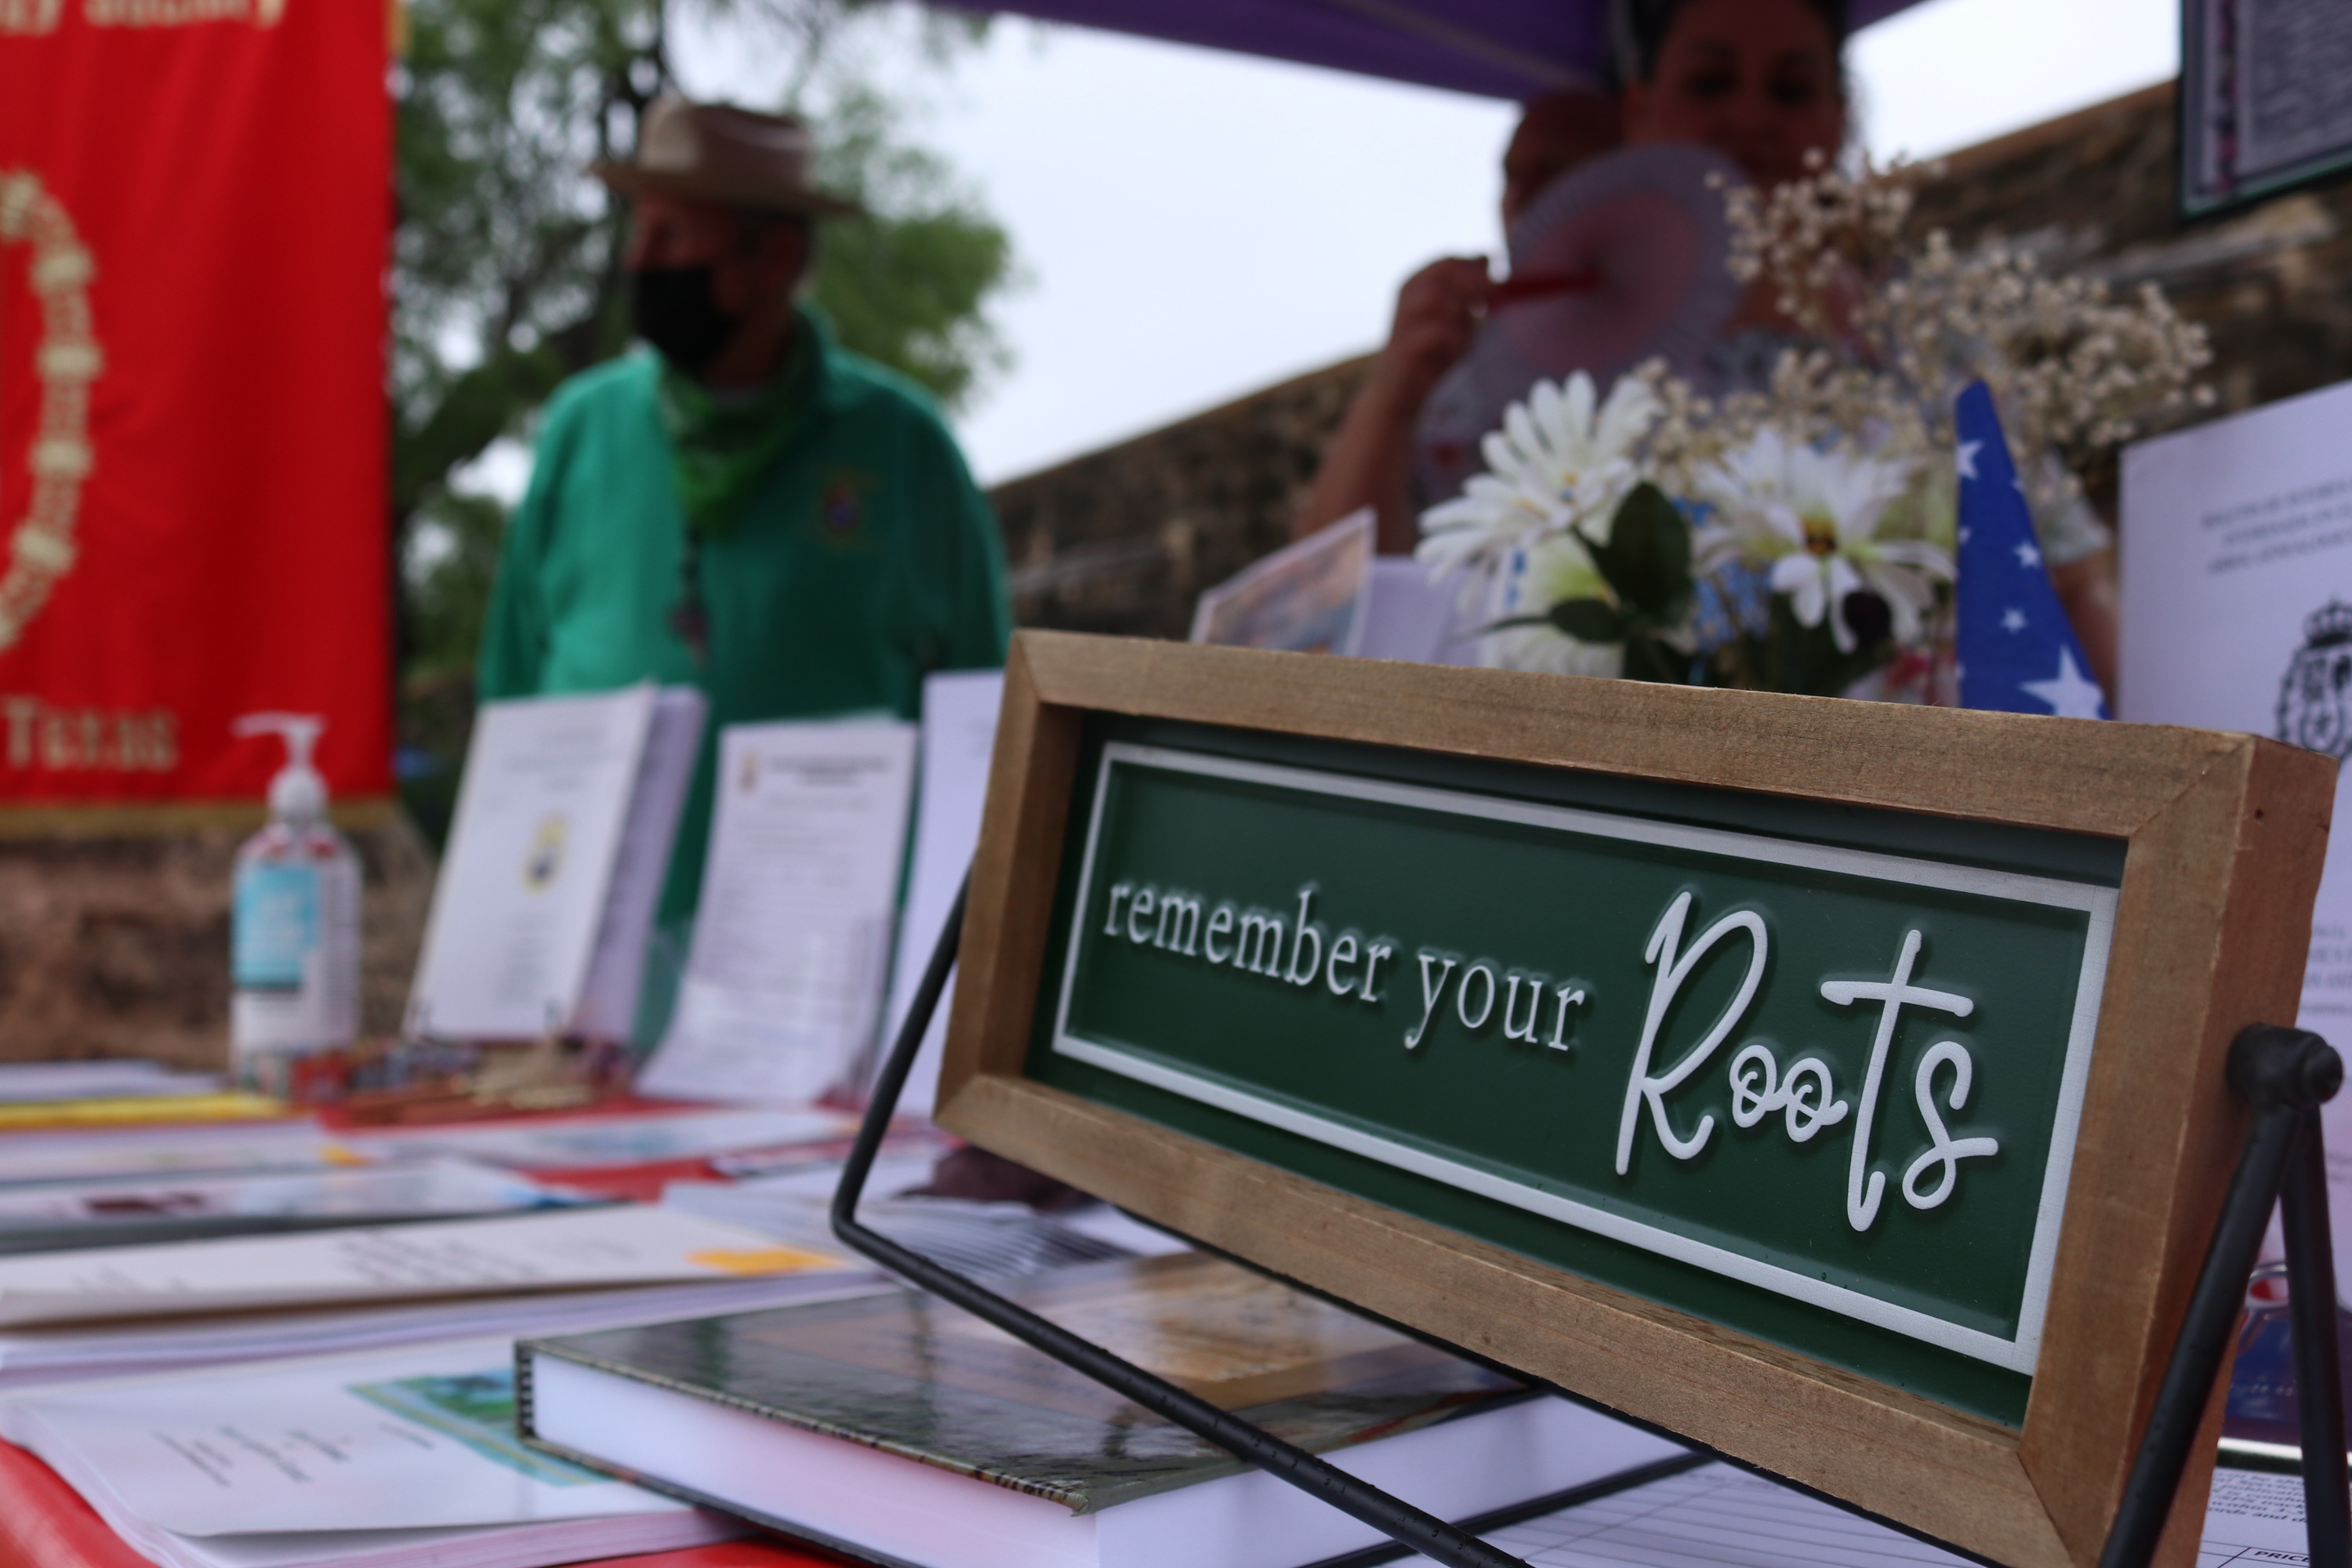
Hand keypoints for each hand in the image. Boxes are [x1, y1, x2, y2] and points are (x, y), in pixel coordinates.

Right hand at [1372, 256, 1491, 408]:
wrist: (1399, 392)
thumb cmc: (1430, 353)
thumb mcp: (1455, 317)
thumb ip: (1469, 289)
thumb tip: (1488, 256)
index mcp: (1416, 284)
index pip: (1448, 261)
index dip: (1476, 267)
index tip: (1498, 281)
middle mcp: (1407, 296)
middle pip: (1444, 271)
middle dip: (1476, 282)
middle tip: (1497, 297)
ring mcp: (1404, 319)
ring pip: (1440, 298)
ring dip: (1463, 315)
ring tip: (1467, 334)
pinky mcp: (1406, 345)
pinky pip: (1440, 332)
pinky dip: (1456, 341)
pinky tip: (1455, 354)